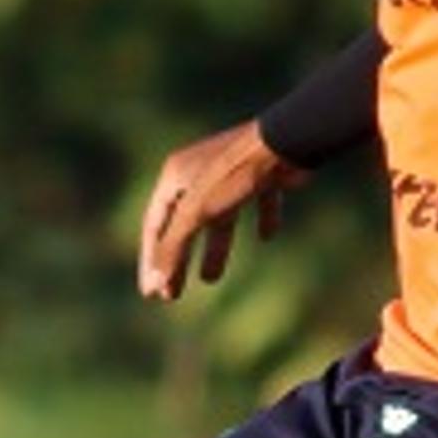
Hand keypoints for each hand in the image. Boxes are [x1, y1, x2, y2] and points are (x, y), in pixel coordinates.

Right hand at [137, 121, 308, 300]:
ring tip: (211, 278)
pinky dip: (260, 220)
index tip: (152, 293)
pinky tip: (267, 236)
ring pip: (218, 218)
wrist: (286, 142)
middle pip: (183, 226)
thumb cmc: (235, 174)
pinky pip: (257, 202)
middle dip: (178, 261)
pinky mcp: (262, 176)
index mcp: (175, 175)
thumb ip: (174, 247)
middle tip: (174, 295)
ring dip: (214, 248)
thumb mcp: (197, 212)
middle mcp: (198, 172)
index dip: (151, 260)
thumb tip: (153, 284)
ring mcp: (231, 173)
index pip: (154, 225)